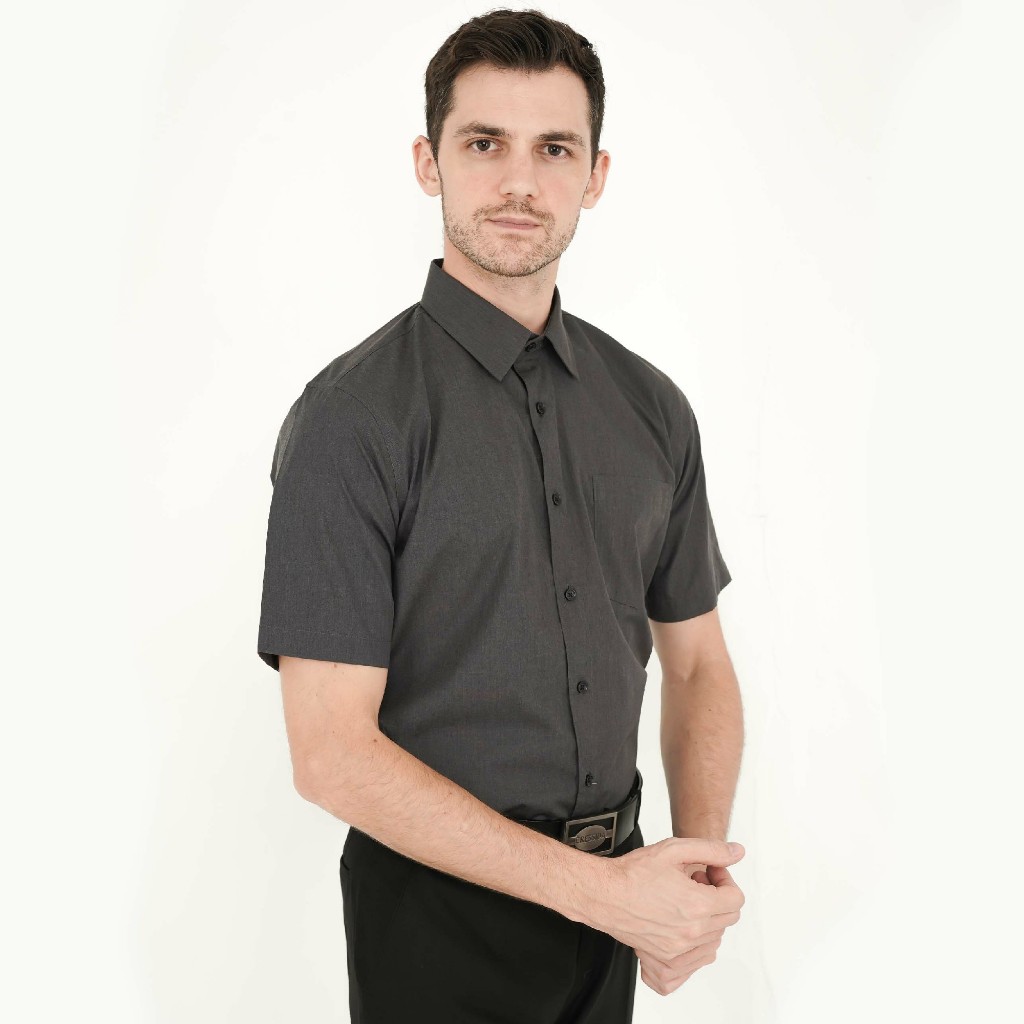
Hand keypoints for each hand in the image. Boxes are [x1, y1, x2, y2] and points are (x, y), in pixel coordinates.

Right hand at [634, 862, 740, 996]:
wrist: (604, 895)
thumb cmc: (633, 873)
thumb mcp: (673, 850)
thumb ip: (711, 850)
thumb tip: (737, 852)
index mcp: (698, 905)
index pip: (736, 899)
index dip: (726, 879)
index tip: (709, 872)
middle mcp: (692, 932)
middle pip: (729, 918)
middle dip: (718, 896)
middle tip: (695, 882)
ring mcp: (680, 949)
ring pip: (716, 937)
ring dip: (709, 917)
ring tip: (686, 900)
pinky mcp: (668, 958)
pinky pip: (701, 956)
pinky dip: (699, 939)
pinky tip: (682, 920)